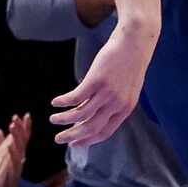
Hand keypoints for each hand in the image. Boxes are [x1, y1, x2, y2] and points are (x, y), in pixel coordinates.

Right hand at [55, 17, 156, 145]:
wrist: (135, 43)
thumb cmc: (128, 65)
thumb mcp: (125, 89)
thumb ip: (113, 103)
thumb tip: (92, 114)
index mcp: (125, 109)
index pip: (105, 132)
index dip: (87, 140)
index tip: (74, 143)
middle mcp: (116, 104)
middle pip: (90, 128)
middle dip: (72, 136)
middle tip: (58, 139)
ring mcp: (107, 93)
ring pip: (80, 115)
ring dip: (63, 120)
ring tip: (52, 119)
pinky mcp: (96, 80)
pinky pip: (75, 97)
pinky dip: (63, 102)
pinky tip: (55, 103)